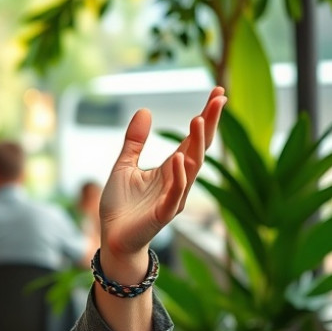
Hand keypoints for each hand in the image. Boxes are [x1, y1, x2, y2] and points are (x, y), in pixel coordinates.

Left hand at [99, 87, 225, 259]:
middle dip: (209, 124)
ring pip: (191, 168)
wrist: (112, 237)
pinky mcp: (162, 214)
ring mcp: (173, 198)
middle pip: (199, 149)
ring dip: (195, 145)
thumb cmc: (121, 205)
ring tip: (198, 120)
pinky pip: (175, 193)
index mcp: (170, 169)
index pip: (192, 139)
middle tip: (219, 98)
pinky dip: (178, 175)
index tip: (218, 93)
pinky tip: (179, 157)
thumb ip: (135, 141)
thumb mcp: (124, 165)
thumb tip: (145, 110)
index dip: (206, 117)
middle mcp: (178, 181)